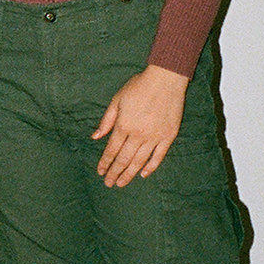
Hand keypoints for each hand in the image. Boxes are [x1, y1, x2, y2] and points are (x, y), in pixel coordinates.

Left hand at [92, 65, 187, 185]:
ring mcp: (155, 137)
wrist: (166, 79)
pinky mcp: (168, 136)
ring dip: (129, 174)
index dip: (105, 162)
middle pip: (124, 159)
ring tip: (121, 183)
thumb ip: (106, 120)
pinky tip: (143, 174)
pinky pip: (159, 156)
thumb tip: (95, 137)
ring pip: (140, 161)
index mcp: (124, 125)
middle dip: (115, 172)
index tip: (100, 172)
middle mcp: (138, 134)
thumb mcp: (117, 100)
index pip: (111, 150)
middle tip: (108, 183)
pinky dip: (151, 167)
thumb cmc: (139, 87)